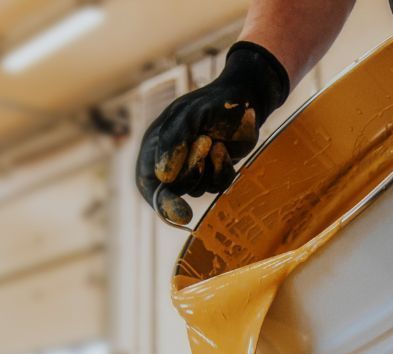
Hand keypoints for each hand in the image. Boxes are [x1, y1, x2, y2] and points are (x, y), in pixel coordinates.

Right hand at [136, 42, 289, 224]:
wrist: (244, 99)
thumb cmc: (212, 103)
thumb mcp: (189, 115)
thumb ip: (173, 142)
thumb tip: (163, 177)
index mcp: (154, 146)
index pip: (148, 183)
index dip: (162, 202)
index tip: (181, 215)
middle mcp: (170, 161)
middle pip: (175, 190)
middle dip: (192, 169)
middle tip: (205, 141)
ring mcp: (193, 168)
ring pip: (197, 190)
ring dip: (209, 169)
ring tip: (214, 141)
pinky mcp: (213, 172)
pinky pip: (217, 186)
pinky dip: (223, 170)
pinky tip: (224, 149)